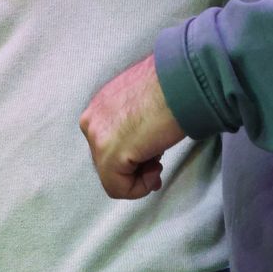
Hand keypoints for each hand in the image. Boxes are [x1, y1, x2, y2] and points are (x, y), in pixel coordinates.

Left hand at [79, 55, 187, 199]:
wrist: (181, 82)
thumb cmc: (172, 88)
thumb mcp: (144, 103)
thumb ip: (134, 126)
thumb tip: (141, 155)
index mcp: (99, 107)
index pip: (110, 143)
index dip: (134, 158)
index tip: (154, 160)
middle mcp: (91, 121)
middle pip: (110, 161)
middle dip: (135, 169)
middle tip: (158, 167)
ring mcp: (97, 138)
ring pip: (112, 177)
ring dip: (139, 176)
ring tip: (159, 161)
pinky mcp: (108, 154)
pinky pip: (118, 188)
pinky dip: (139, 189)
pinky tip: (155, 172)